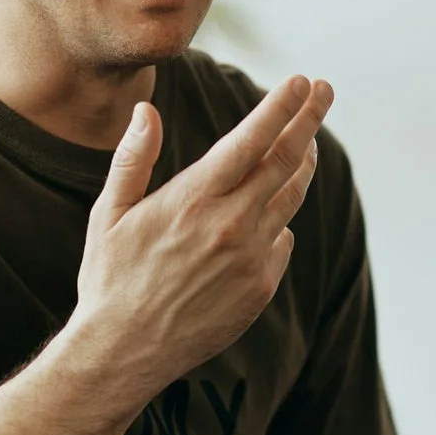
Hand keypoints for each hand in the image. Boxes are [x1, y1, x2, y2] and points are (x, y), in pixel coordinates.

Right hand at [66, 75, 333, 407]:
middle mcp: (230, 225)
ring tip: (308, 141)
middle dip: (309, 120)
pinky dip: (279, 219)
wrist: (125, 352)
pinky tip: (270, 212)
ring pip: (290, 198)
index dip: (279, 107)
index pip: (250, 140)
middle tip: (325, 91)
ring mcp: (251, 258)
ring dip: (303, 164)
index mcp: (192, 199)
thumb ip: (132, 159)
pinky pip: (282, 240)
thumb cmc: (110, 279)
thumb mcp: (109, 214)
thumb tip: (146, 111)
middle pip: (285, 160)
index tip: (300, 82)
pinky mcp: (261, 288)